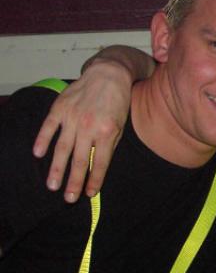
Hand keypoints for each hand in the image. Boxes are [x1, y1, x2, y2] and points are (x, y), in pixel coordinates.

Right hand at [32, 58, 131, 201]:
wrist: (109, 73)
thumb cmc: (118, 101)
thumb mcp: (122, 123)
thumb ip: (109, 144)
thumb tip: (97, 165)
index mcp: (108, 131)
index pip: (99, 162)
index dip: (94, 179)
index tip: (88, 194)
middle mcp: (89, 126)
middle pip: (79, 160)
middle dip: (74, 181)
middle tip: (68, 199)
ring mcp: (73, 117)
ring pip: (62, 148)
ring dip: (56, 169)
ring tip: (53, 185)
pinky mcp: (61, 107)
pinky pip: (48, 127)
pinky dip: (42, 140)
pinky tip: (38, 153)